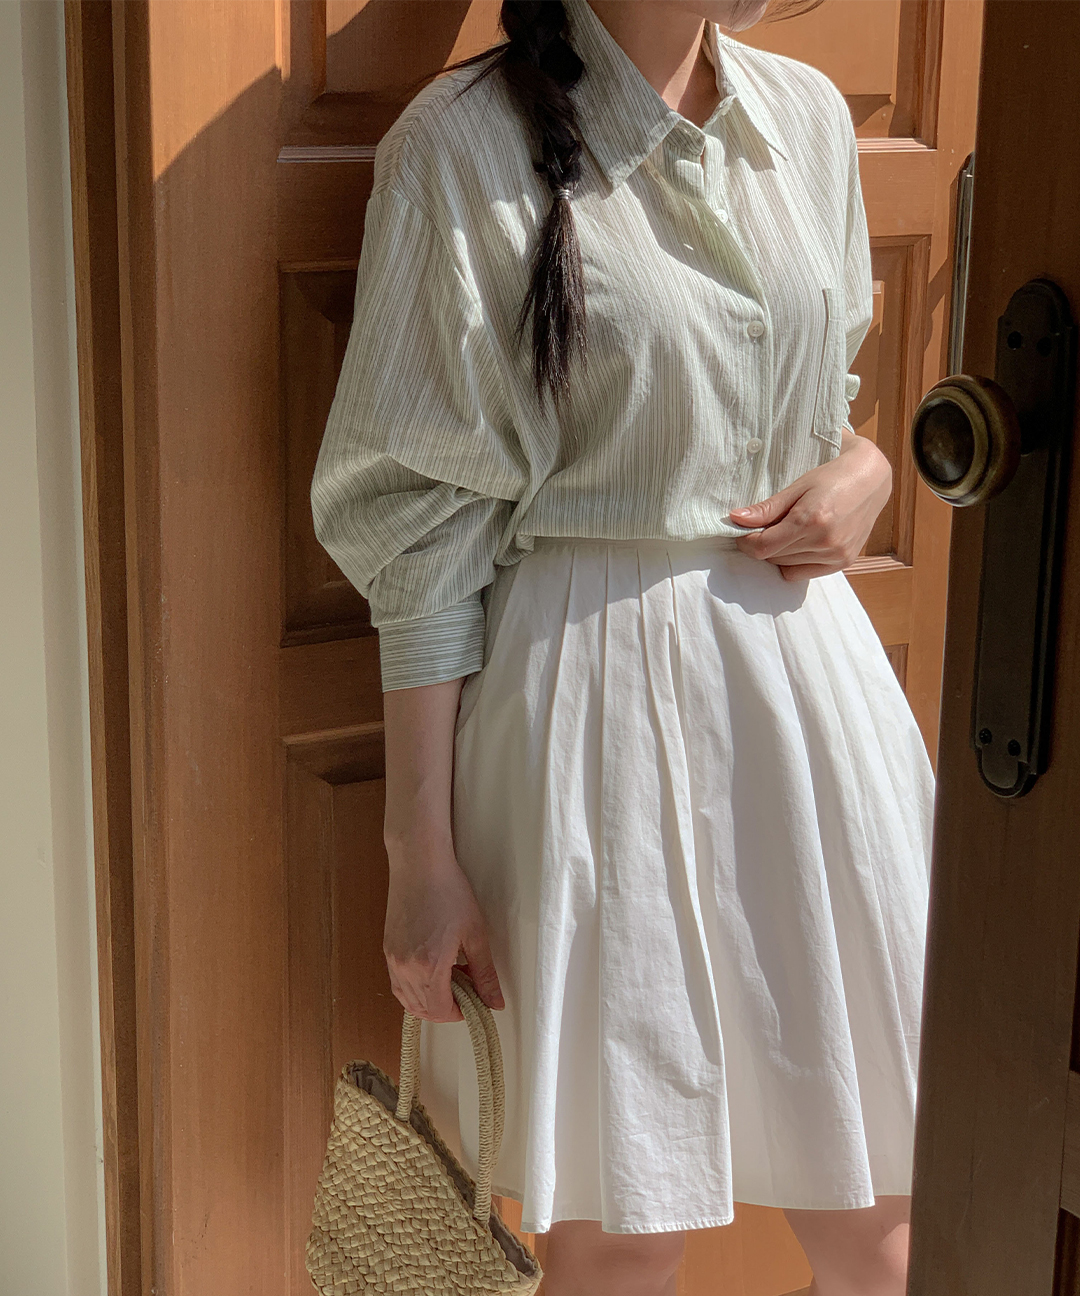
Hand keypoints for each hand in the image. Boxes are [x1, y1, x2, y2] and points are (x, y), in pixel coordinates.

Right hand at [383, 829, 504, 1022]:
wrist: (419, 864)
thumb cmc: (448, 891)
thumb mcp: (475, 934)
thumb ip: (485, 973)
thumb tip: (494, 1002)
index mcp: (429, 966)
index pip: (439, 1011)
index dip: (459, 1013)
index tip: (473, 1001)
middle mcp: (405, 968)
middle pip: (422, 1010)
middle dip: (446, 1008)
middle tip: (466, 989)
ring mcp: (392, 960)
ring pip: (407, 1000)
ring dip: (429, 1001)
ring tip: (451, 979)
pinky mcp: (387, 950)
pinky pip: (398, 985)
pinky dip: (415, 989)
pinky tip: (432, 971)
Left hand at [729, 432, 891, 579]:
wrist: (871, 479)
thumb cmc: (831, 477)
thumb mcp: (797, 487)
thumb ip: (767, 509)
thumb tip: (736, 519)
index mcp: (810, 520)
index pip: (763, 546)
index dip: (746, 541)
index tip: (741, 532)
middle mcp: (825, 542)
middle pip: (773, 557)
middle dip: (762, 544)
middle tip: (764, 527)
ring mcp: (836, 555)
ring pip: (787, 566)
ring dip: (779, 553)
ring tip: (787, 531)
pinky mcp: (844, 562)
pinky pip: (805, 573)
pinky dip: (795, 562)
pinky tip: (800, 543)